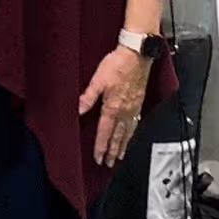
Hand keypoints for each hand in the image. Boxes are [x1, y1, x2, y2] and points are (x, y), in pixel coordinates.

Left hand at [79, 46, 150, 168]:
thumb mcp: (97, 80)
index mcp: (112, 107)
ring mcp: (133, 107)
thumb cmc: (118, 64)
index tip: (99, 158)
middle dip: (113, 151)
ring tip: (121, 156)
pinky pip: (136, 122)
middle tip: (110, 164)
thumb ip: (88, 97)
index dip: (101, 147)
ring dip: (124, 145)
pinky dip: (134, 133)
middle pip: (118, 137)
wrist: (137, 54)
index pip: (105, 133)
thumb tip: (78, 110)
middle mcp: (124, 111)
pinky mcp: (140, 101)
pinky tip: (133, 135)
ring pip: (128, 132)